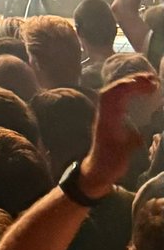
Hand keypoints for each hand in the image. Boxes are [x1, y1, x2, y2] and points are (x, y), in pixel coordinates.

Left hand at [80, 73, 159, 194]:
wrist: (97, 169)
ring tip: (150, 81)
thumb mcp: (123, 155)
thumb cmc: (110, 163)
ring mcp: (106, 114)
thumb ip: (130, 143)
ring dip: (130, 84)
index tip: (143, 84)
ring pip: (114, 92)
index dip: (124, 88)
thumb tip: (139, 136)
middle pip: (112, 90)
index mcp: (106, 120)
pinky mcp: (111, 116)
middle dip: (130, 82)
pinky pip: (118, 98)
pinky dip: (130, 91)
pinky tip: (143, 90)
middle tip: (152, 79)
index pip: (111, 97)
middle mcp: (104, 113)